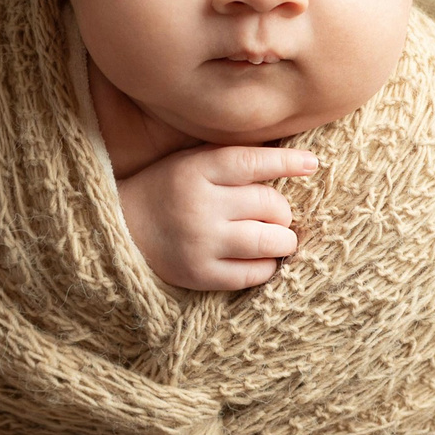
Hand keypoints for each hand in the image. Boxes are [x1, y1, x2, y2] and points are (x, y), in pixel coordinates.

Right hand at [116, 145, 317, 290]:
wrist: (121, 230)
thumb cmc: (169, 190)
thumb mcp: (193, 162)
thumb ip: (234, 161)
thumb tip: (294, 160)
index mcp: (197, 171)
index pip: (253, 162)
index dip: (288, 162)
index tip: (312, 163)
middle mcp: (200, 206)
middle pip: (270, 204)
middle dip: (282, 211)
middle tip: (275, 214)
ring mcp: (201, 243)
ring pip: (269, 241)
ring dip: (283, 239)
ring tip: (277, 237)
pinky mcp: (201, 275)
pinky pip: (255, 273)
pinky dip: (267, 265)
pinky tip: (260, 258)